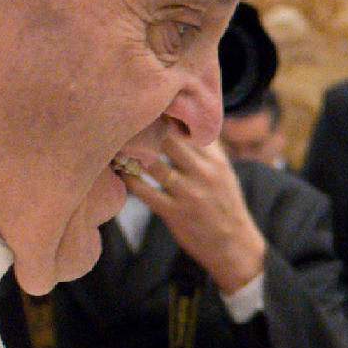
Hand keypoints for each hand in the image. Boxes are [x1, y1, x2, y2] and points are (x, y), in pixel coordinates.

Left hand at [120, 124, 265, 293]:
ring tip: (113, 139)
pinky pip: (143, 190)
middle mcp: (203, 172)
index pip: (189, 126)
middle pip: (168, 138)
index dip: (166, 112)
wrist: (234, 245)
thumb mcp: (224, 171)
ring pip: (152, 163)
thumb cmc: (224, 204)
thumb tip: (186, 120)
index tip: (146, 101)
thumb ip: (206, 147)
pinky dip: (128, 177)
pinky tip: (118, 169)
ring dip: (131, 150)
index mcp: (216, 159)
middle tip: (123, 115)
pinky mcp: (174, 213)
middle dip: (145, 126)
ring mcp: (188, 193)